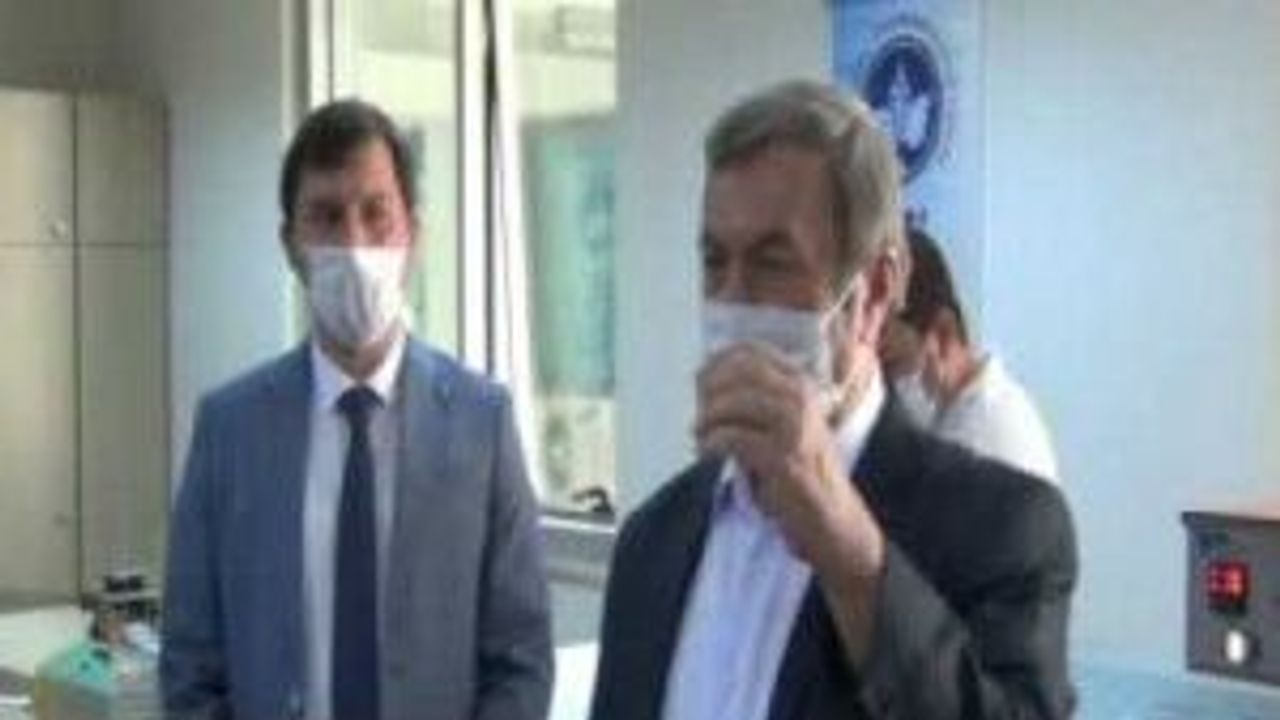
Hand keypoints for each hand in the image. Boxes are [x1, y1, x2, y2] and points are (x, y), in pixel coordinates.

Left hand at [695, 344, 884, 579]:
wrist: (830, 515)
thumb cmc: (800, 469)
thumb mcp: (785, 422)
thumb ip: (755, 398)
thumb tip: (703, 377)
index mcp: (800, 384)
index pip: (750, 351)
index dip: (717, 362)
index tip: (702, 383)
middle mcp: (800, 399)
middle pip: (737, 372)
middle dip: (708, 391)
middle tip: (700, 416)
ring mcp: (793, 428)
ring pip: (731, 403)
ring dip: (706, 421)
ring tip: (701, 439)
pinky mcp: (782, 458)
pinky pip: (730, 438)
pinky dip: (710, 445)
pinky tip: (708, 456)